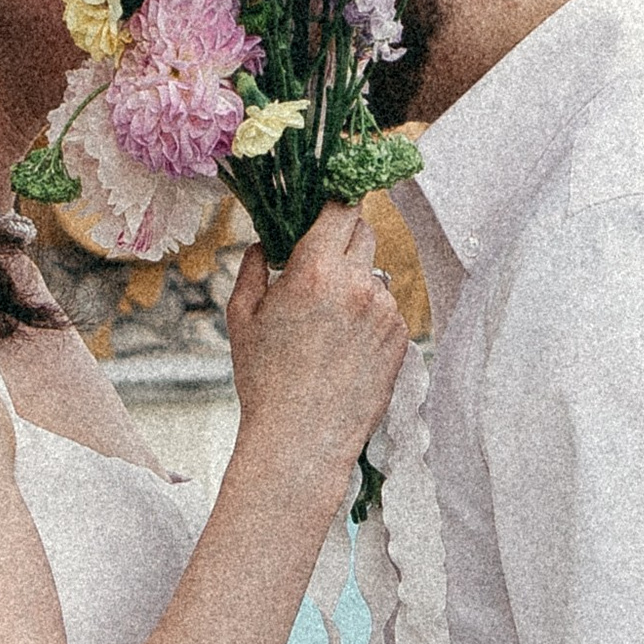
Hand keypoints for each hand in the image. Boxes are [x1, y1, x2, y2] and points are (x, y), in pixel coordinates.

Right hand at [225, 207, 407, 504]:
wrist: (302, 440)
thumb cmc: (265, 381)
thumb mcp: (242, 317)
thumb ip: (254, 268)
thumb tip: (267, 244)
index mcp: (316, 271)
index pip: (339, 208)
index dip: (332, 203)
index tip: (324, 208)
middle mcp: (357, 284)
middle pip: (363, 231)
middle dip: (343, 237)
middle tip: (320, 261)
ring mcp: (385, 311)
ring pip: (374, 273)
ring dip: (355, 281)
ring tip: (327, 322)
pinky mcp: (401, 338)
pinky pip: (386, 309)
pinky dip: (368, 315)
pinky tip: (344, 346)